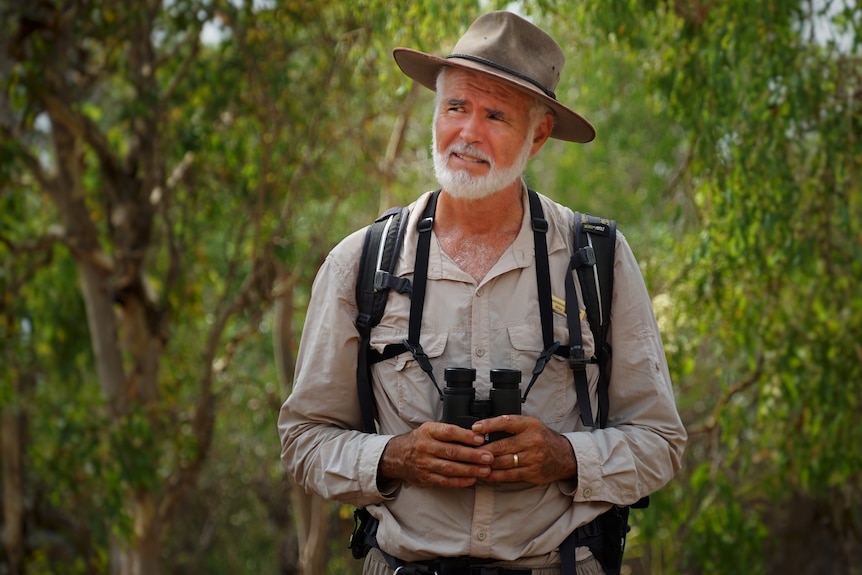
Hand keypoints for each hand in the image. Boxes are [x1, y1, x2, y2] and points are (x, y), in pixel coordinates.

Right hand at [379, 422, 493, 487]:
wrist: (396, 456)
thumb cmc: (419, 440)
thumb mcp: (430, 429)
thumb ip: (449, 432)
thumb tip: (476, 435)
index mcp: (428, 431)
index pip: (449, 432)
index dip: (466, 436)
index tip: (481, 439)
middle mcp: (425, 447)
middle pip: (452, 452)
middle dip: (473, 455)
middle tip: (489, 457)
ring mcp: (425, 464)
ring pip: (450, 468)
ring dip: (470, 470)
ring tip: (485, 470)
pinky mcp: (426, 478)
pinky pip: (445, 481)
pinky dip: (460, 481)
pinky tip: (472, 479)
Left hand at [471, 415, 576, 483]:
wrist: (565, 456)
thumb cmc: (542, 438)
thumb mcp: (530, 425)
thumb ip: (511, 425)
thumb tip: (484, 429)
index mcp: (529, 425)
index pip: (506, 422)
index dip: (489, 425)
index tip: (475, 428)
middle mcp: (531, 440)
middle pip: (501, 446)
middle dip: (482, 450)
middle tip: (467, 451)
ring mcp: (532, 458)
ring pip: (503, 462)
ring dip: (485, 464)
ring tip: (471, 464)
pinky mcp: (531, 472)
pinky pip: (508, 475)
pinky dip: (494, 476)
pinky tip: (484, 475)